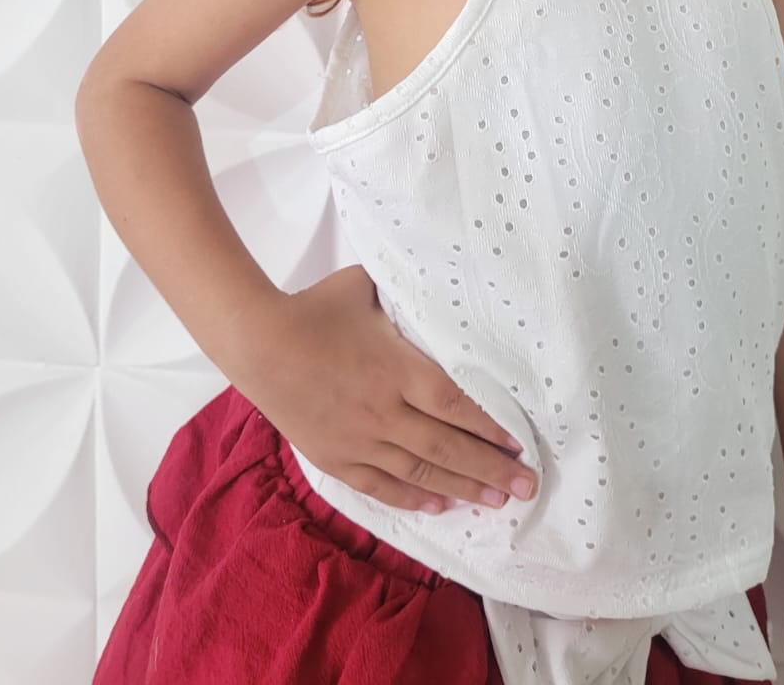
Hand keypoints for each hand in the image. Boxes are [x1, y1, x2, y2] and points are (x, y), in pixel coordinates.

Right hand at [234, 265, 538, 515]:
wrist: (257, 342)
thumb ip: (404, 291)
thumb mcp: (366, 287)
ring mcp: (360, 439)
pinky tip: (439, 506)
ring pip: (420, 471)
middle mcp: (385, 410)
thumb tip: (433, 278)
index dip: (491, 428)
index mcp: (399, 368)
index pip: (457, 406)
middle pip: (448, 447)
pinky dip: (412, 497)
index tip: (519, 444)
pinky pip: (381, 484)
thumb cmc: (315, 309)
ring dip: (461, 487)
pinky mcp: (336, 456)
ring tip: (495, 502)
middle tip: (527, 488)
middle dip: (491, 469)